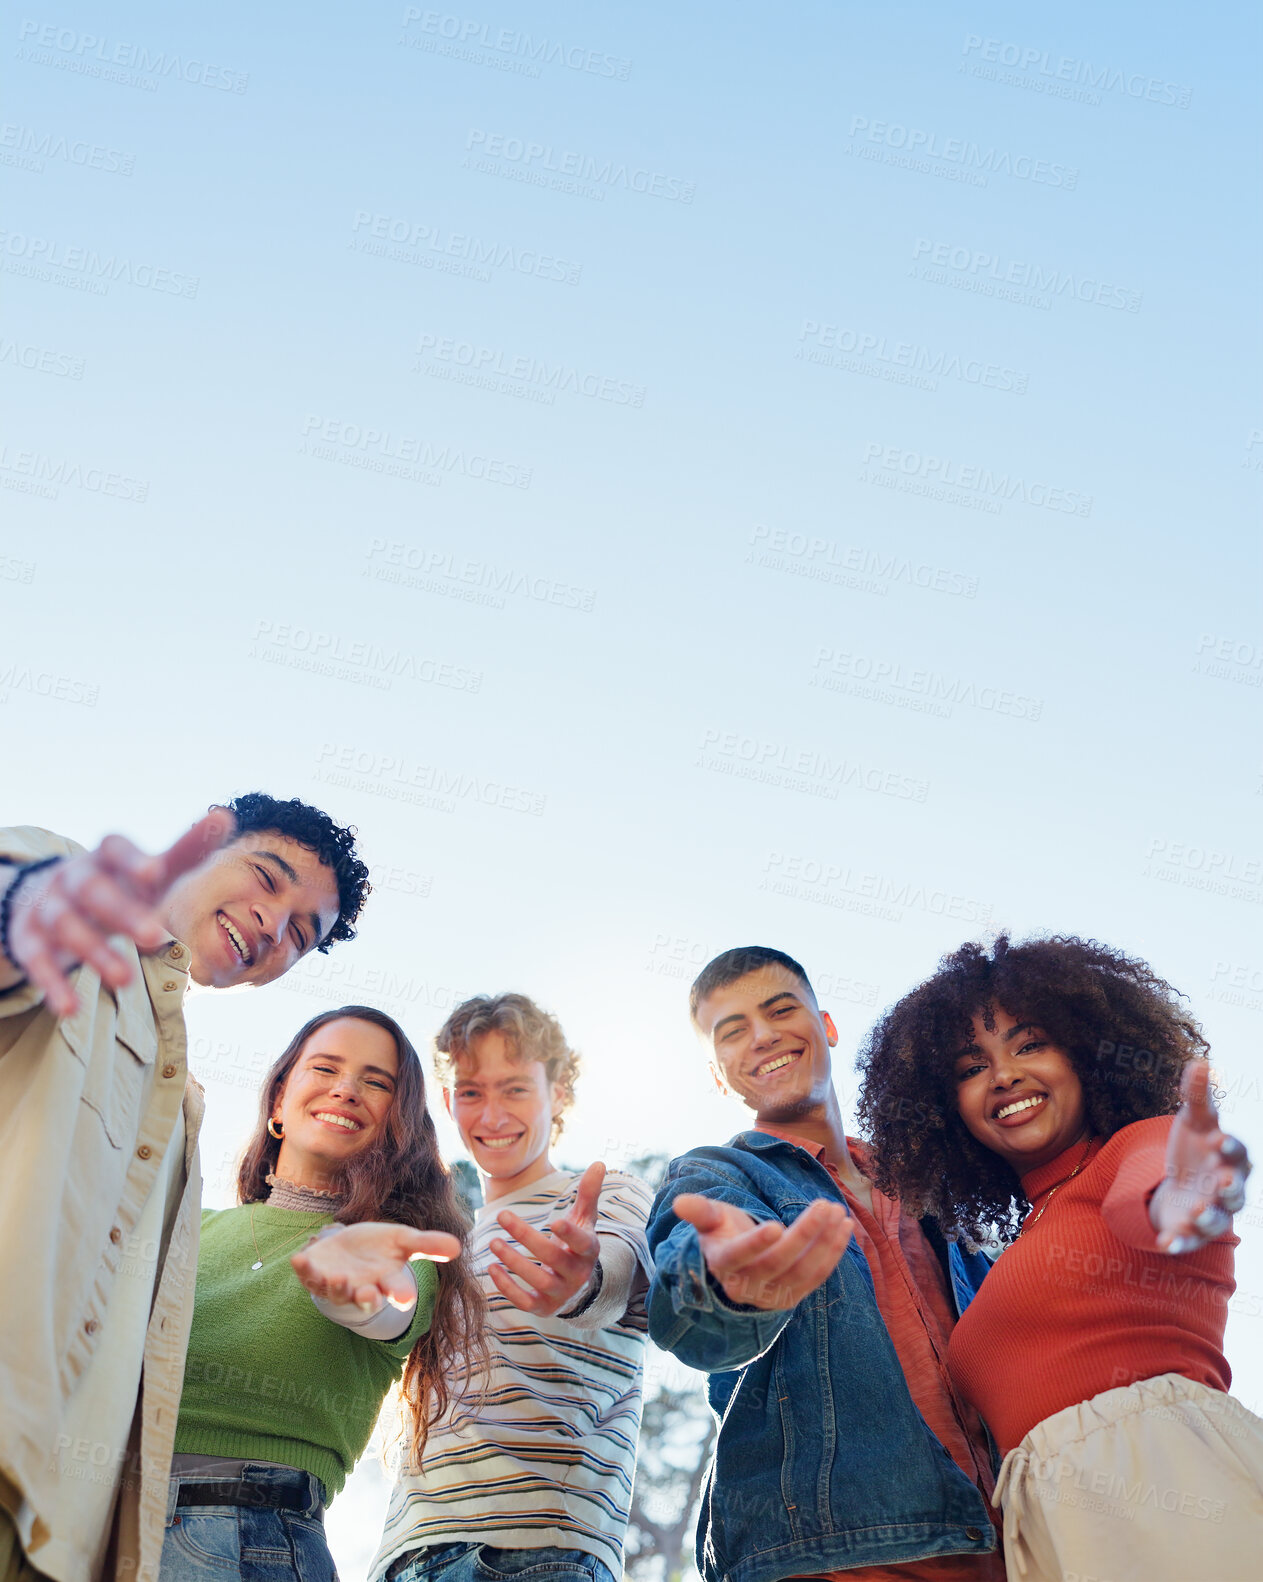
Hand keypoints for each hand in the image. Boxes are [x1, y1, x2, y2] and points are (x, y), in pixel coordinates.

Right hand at [2, 810, 235, 1016]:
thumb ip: (186, 850)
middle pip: (92, 890)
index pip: (114, 848)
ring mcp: (48, 908)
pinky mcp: (30, 941)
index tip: (154, 872)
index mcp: (105, 858)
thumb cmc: (117, 885)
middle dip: (121, 912)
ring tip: (126, 980)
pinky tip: (70, 1009)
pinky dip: (51, 985)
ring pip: (65, 925)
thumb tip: (224, 815)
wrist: (46, 900)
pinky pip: (36, 962)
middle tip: (156, 936)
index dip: (132, 859)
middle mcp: (73, 878)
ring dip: (93, 952)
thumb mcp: (148, 871)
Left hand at [290, 1222, 460, 1311]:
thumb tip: (458, 1247)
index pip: (395, 1290)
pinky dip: (304, 1268)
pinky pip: (308, 1276)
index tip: (406, 1296)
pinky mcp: (315, 1275)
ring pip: (336, 1292)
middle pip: (364, 1298)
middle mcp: (361, 1287)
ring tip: (338, 1278)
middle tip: (369, 1295)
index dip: (400, 1293)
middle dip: (366, 1297)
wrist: (346, 1248)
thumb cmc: (378, 1247)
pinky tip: (299, 1258)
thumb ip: (427, 1245)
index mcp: (385, 1281)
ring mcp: (337, 1284)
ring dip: (336, 1287)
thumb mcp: (403, 1241)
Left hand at [488, 1160, 604, 1315]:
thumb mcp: (583, 1218)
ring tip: (493, 1242)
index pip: (582, 1244)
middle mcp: (577, 1275)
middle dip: (526, 1236)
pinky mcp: (543, 1307)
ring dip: (514, 1262)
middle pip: (553, 1257)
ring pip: (538, 1280)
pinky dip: (507, 1288)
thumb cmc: (576, 1242)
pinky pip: (525, 1302)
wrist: (575, 1283)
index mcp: (588, 1250)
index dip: (569, 1234)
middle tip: (502, 1215)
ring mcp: (560, 1293)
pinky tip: (492, 1268)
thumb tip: (599, 1162)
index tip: (553, 1221)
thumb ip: (589, 1193)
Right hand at [673, 1191, 853, 1309]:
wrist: (736, 1266)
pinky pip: (816, 1278)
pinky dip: (833, 1253)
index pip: (739, 1256)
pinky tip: (845, 1228)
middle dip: (804, 1233)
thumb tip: (679, 1202)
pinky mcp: (792, 1298)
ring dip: (825, 1243)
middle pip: (778, 1262)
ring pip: (802, 1271)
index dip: (756, 1243)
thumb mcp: (710, 1220)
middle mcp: (746, 1287)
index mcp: (723, 1265)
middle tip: (824, 1204)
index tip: (775, 1224)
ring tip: (839, 1213)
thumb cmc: (722, 1233)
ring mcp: (771, 1296)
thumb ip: (699, 1211)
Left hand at [1151, 1062, 1251, 1253]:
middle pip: (1235, 1192)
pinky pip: (1187, 1241)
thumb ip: (1197, 1096)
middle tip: (1222, 1183)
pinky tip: (1165, 1243)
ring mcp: (1211, 1212)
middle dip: (1230, 1188)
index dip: (1231, 1146)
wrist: (1183, 1184)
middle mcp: (1226, 1189)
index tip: (1219, 1138)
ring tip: (1195, 1211)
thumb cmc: (1196, 1147)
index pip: (1238, 1154)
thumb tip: (1200, 1061)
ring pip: (1216, 1220)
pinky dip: (1178, 1242)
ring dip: (1208, 1217)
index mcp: (1229, 1159)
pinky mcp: (1191, 1232)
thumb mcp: (1193, 1121)